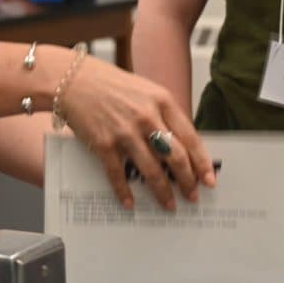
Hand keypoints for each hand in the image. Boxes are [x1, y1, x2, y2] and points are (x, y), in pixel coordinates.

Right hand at [63, 57, 215, 210]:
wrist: (74, 80)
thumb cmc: (112, 85)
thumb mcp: (147, 91)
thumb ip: (164, 114)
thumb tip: (180, 145)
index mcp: (162, 100)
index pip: (190, 136)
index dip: (201, 161)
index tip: (209, 178)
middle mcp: (147, 116)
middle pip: (175, 156)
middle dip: (187, 181)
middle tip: (192, 195)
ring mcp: (125, 131)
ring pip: (152, 170)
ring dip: (162, 192)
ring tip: (169, 204)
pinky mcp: (103, 144)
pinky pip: (118, 175)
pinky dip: (125, 192)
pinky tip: (130, 202)